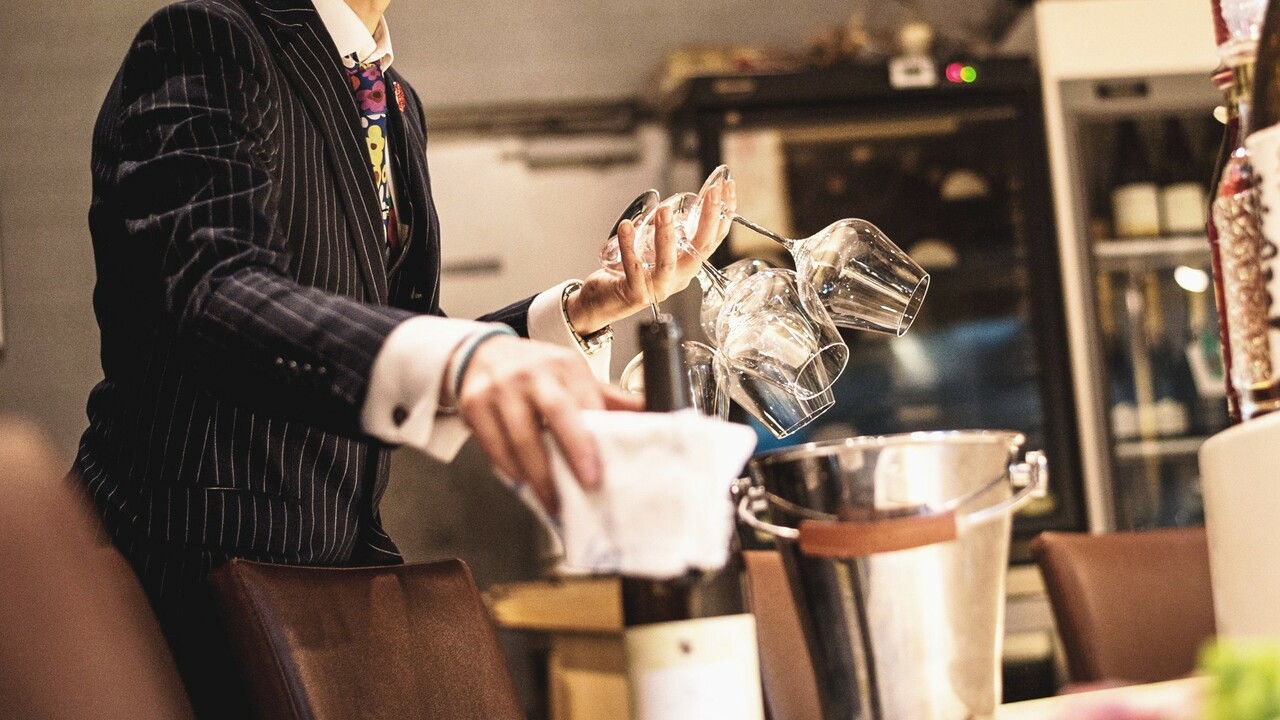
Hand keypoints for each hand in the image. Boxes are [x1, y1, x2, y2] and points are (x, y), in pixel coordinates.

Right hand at [453, 335, 642, 513]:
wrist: (482, 352)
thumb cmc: (535, 371)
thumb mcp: (572, 375)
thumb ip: (609, 399)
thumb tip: (655, 416)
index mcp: (566, 366)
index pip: (586, 403)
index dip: (595, 437)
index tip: (603, 469)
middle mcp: (534, 374)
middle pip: (557, 413)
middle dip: (573, 451)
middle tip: (587, 484)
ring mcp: (501, 389)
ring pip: (521, 437)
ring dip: (538, 474)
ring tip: (553, 501)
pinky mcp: (474, 405)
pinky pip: (493, 445)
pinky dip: (508, 468)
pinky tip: (523, 482)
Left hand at [567, 179, 736, 333]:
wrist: (605, 303)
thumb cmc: (629, 274)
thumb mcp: (654, 251)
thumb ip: (663, 234)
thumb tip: (667, 205)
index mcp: (687, 266)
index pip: (713, 238)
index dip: (724, 212)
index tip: (726, 186)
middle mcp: (679, 278)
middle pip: (701, 248)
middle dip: (709, 218)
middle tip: (712, 192)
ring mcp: (659, 288)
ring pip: (668, 261)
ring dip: (666, 234)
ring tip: (664, 210)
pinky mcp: (636, 294)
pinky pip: (634, 268)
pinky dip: (629, 246)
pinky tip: (626, 226)